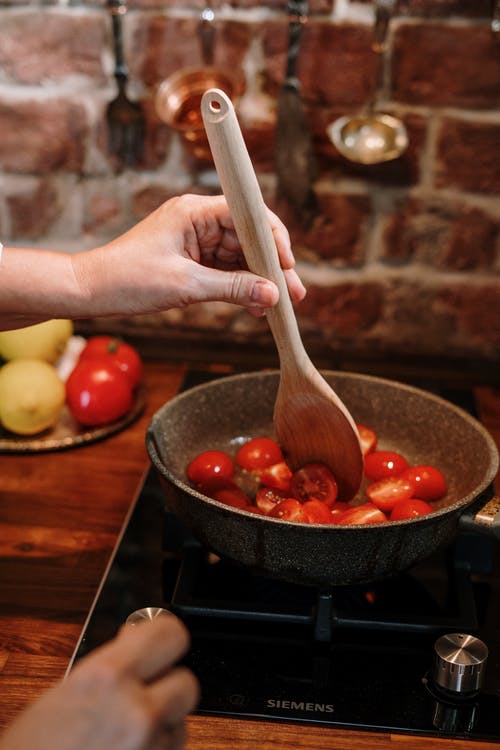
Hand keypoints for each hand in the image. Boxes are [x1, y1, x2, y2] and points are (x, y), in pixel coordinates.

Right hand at [0, 615, 198, 749]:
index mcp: (107, 679)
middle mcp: (137, 713)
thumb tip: (136, 639)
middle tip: (146, 690)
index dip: (166, 635)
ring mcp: (150, 749)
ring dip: (163, 726)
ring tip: (124, 733)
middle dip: (169, 686)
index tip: (160, 638)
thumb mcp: (64, 694)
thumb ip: (110, 666)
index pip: (170, 635)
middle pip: (187, 683)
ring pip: (181, 725)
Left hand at [74, 194, 305, 317]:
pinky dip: (239, 287)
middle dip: (271, 266)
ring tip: (279, 305)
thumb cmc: (128, 279)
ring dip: (258, 280)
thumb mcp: (186, 286)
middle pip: (247, 238)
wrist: (90, 291)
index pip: (247, 215)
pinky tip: (256, 306)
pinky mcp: (190, 260)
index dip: (273, 239)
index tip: (287, 265)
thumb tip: (272, 294)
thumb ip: (233, 289)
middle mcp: (197, 220)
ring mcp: (194, 241)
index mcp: (194, 211)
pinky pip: (224, 270)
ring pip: (238, 256)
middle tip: (294, 292)